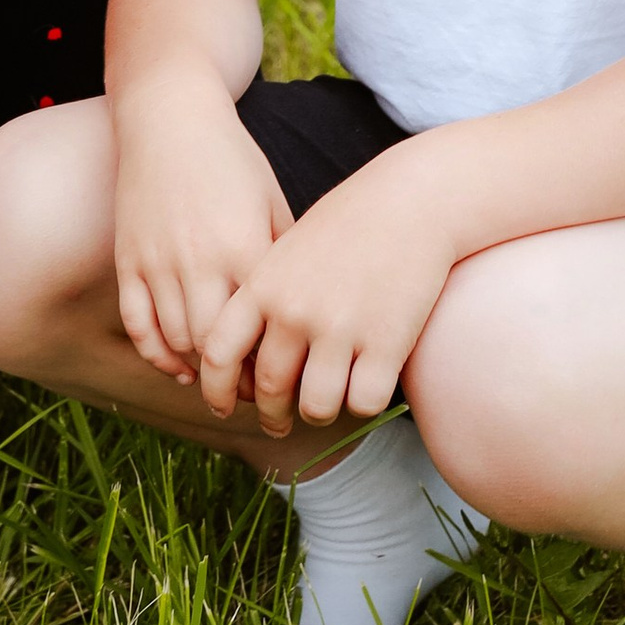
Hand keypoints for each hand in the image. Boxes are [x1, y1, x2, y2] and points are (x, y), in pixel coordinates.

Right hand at [112, 79, 295, 386]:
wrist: (170, 117)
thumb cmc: (233, 159)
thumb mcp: (272, 203)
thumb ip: (284, 260)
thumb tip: (305, 317)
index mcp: (245, 249)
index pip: (262, 334)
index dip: (273, 369)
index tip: (288, 382)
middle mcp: (200, 261)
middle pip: (217, 350)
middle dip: (236, 381)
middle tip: (254, 397)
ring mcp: (158, 261)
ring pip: (177, 342)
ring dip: (198, 371)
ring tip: (221, 383)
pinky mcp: (128, 258)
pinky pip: (137, 324)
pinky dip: (157, 354)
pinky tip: (178, 366)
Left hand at [196, 155, 459, 434]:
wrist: (410, 201)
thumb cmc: (347, 225)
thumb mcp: (288, 251)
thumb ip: (263, 298)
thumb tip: (242, 356)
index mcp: (262, 285)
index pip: (218, 353)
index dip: (215, 390)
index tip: (222, 407)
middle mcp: (294, 310)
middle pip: (269, 389)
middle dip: (272, 416)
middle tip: (278, 423)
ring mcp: (340, 328)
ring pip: (316, 406)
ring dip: (319, 413)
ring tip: (323, 404)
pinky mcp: (386, 342)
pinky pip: (364, 402)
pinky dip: (363, 403)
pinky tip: (365, 386)